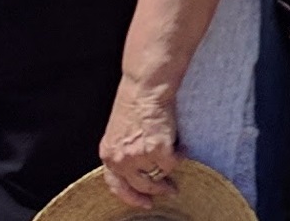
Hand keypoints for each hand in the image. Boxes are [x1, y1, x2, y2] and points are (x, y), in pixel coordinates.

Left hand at [97, 77, 182, 207]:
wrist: (145, 88)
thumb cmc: (134, 101)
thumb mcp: (119, 131)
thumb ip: (124, 151)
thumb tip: (140, 167)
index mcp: (108, 154)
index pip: (117, 186)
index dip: (132, 197)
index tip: (145, 202)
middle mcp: (121, 160)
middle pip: (141, 185)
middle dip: (157, 190)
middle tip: (170, 191)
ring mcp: (139, 157)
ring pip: (159, 175)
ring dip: (170, 170)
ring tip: (177, 158)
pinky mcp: (158, 151)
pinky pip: (173, 163)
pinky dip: (180, 155)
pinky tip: (181, 146)